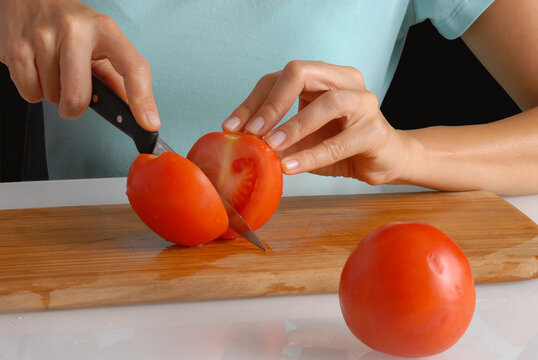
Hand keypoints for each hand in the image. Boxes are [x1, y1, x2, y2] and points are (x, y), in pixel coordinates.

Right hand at [0, 0, 159, 130]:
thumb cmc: (71, 24)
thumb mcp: (102, 41)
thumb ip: (118, 76)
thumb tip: (137, 109)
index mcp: (105, 30)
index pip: (133, 67)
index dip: (142, 100)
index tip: (148, 123)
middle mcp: (75, 30)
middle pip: (78, 97)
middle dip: (75, 108)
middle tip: (75, 94)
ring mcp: (43, 37)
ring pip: (52, 97)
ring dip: (54, 94)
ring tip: (55, 70)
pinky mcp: (16, 47)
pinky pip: (29, 93)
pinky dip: (34, 90)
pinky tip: (39, 69)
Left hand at [223, 60, 415, 184]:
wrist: (385, 160)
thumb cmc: (341, 146)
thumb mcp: (302, 139)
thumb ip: (277, 137)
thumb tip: (241, 143)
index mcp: (324, 76)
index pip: (281, 78)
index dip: (253, 101)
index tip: (231, 127)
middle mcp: (345, 81)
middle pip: (302, 73)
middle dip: (272, 103)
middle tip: (251, 132)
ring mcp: (364, 102)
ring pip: (327, 103)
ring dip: (293, 127)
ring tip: (270, 147)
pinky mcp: (375, 131)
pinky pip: (339, 143)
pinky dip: (311, 155)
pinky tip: (291, 167)